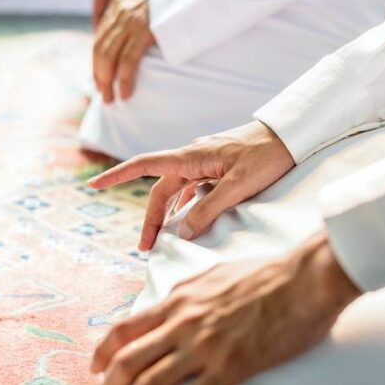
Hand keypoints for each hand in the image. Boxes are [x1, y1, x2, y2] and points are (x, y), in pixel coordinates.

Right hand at [89, 121, 295, 249]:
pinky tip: (188, 220)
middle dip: (150, 218)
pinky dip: (186, 205)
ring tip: (163, 240)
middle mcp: (192, 157)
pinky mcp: (217, 167)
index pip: (145, 165)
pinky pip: (193, 188)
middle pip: (161, 189)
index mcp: (191, 157)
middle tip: (145, 248)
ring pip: (176, 190)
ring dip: (167, 214)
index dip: (117, 176)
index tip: (93, 184)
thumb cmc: (267, 156)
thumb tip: (181, 233)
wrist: (291, 136)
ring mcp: (204, 162)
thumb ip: (209, 210)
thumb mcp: (238, 187)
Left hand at [91, 0, 155, 101]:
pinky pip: (128, 61)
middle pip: (99, 49)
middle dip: (98, 76)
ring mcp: (131, 20)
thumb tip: (136, 40)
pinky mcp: (144, 30)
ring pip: (108, 56)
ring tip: (110, 100)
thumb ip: (140, 15)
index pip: (100, 37)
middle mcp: (120, 10)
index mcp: (119, 2)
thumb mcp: (152, 0)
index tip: (101, 79)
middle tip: (104, 96)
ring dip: (106, 82)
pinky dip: (124, 80)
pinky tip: (125, 94)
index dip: (97, 62)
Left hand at [92, 231, 361, 384]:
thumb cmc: (266, 274)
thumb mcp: (214, 274)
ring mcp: (203, 346)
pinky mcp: (229, 367)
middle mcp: (182, 323)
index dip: (102, 353)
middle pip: (127, 361)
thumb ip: (188, 291)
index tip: (94, 371)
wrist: (304, 279)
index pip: (124, 328)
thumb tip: (172, 299)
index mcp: (177, 300)